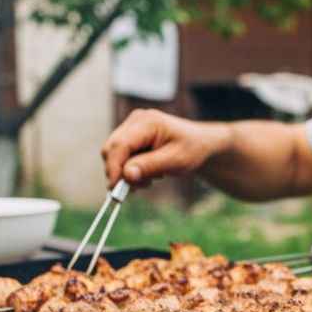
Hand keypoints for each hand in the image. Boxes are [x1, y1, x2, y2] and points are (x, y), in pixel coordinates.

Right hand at [100, 109, 228, 186]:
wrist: (200, 142)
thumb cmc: (191, 149)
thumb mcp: (175, 161)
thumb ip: (149, 166)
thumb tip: (125, 175)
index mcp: (148, 122)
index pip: (120, 145)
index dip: (114, 168)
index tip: (115, 190)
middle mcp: (136, 120)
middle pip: (112, 148)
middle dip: (119, 172)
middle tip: (137, 188)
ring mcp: (133, 126)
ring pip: (114, 153)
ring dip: (126, 171)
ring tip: (150, 179)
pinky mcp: (132, 134)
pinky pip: (121, 154)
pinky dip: (130, 167)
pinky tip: (147, 172)